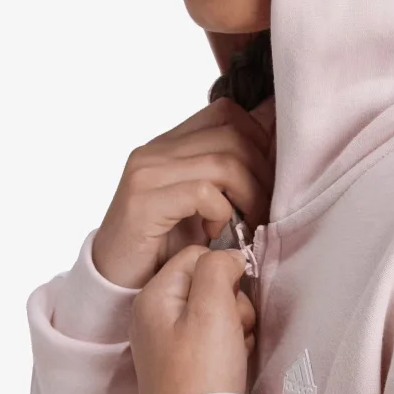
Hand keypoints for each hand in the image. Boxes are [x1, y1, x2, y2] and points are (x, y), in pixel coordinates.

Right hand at [92, 96, 274, 290]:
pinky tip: (214, 233)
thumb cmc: (164, 246)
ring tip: (248, 221)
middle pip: (233, 135)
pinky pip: (202, 193)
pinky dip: (221, 213)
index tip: (271, 175)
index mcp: (170, 144)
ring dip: (249, 195)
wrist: (115, 282)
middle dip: (263, 172)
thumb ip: (227, 175)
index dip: (260, 138)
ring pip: (223, 163)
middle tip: (265, 206)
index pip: (226, 111)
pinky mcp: (143, 202)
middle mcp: (155, 150)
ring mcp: (147, 173)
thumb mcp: (202, 203)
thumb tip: (278, 152)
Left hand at [131, 244, 256, 393]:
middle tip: (231, 327)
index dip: (223, 270)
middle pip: (207, 282)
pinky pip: (216, 334)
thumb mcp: (211, 309)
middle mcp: (156, 316)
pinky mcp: (185, 360)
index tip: (232, 296)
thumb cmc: (202, 372)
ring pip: (216, 308)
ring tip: (232, 347)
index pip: (196, 256)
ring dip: (234, 322)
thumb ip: (218, 269)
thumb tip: (229, 257)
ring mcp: (169, 340)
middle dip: (231, 300)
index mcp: (154, 297)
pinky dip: (230, 343)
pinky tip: (232, 359)